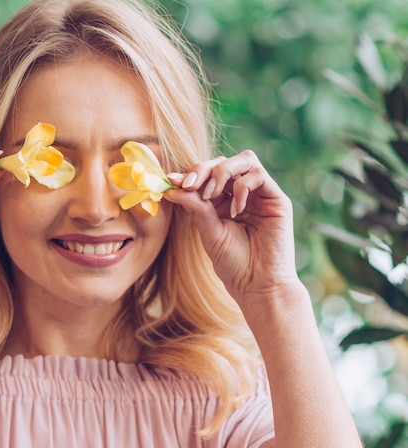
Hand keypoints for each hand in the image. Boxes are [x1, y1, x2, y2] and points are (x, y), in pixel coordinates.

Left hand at [166, 150, 299, 304]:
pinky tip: (236, 210)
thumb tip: (172, 187)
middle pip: (224, 162)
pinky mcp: (277, 199)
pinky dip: (242, 186)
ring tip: (211, 195)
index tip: (171, 180)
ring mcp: (261, 195)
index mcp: (223, 202)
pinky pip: (259, 175)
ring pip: (244, 159)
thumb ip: (194, 207)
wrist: (257, 286)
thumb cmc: (234, 264)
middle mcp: (242, 195)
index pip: (208, 175)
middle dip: (203, 169)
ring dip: (222, 172)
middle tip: (189, 185)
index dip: (190, 174)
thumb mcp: (208, 231)